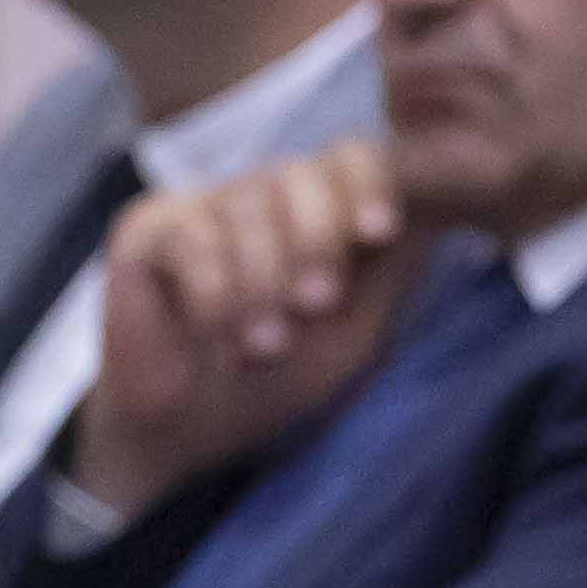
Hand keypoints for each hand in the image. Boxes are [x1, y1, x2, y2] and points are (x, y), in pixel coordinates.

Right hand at [70, 141, 414, 515]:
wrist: (187, 430)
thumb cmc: (274, 379)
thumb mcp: (351, 331)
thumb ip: (390, 270)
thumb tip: (441, 208)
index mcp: (313, 212)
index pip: (349, 157)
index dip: (369, 183)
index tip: (380, 233)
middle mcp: (258, 195)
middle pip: (300, 173)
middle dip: (317, 239)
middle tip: (315, 304)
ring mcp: (199, 205)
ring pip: (245, 207)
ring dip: (263, 284)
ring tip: (262, 345)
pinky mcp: (144, 228)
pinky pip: (191, 238)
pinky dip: (214, 291)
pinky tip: (212, 330)